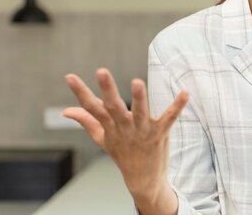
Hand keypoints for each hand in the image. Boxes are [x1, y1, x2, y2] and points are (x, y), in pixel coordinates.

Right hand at [62, 68, 188, 202]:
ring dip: (139, 98)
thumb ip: (87, 121)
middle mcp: (125, 127)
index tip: (69, 76)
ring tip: (137, 82)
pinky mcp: (160, 134)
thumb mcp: (103, 138)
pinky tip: (185, 93)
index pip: (92, 108)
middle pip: (113, 107)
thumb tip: (66, 111)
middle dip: (108, 89)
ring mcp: (143, 131)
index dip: (80, 92)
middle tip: (101, 71)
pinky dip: (177, 106)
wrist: (143, 179)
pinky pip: (169, 118)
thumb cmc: (123, 154)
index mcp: (110, 126)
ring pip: (140, 112)